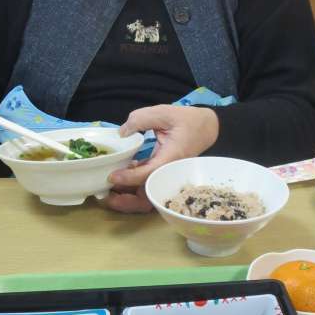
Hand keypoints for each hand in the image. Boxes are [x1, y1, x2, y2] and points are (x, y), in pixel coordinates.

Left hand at [104, 105, 220, 213]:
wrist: (207, 128)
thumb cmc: (188, 120)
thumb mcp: (164, 112)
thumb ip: (141, 119)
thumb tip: (122, 133)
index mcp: (172, 157)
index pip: (149, 173)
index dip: (130, 178)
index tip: (113, 177)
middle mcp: (169, 171)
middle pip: (149, 196)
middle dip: (128, 202)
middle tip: (107, 197)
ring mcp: (166, 175)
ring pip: (147, 195)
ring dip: (128, 198)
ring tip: (109, 194)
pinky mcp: (162, 173)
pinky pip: (147, 186)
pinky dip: (133, 187)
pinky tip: (119, 178)